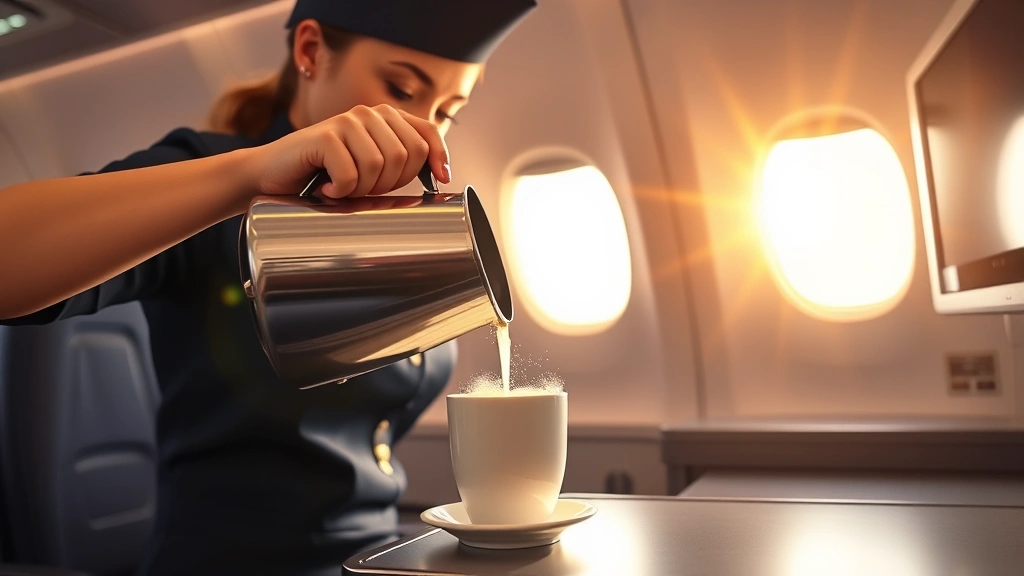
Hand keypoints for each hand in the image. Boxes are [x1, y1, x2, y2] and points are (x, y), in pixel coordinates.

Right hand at [248, 105, 450, 198]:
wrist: (273, 176)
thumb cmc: (325, 176)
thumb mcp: (370, 169)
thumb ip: (399, 163)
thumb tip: (440, 175)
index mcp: (385, 118)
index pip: (426, 134)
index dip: (438, 158)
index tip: (440, 179)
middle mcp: (369, 113)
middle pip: (407, 155)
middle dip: (391, 184)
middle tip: (365, 190)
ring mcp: (347, 121)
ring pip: (380, 166)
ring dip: (363, 189)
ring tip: (343, 188)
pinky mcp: (326, 135)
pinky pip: (352, 175)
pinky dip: (341, 191)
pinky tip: (327, 188)